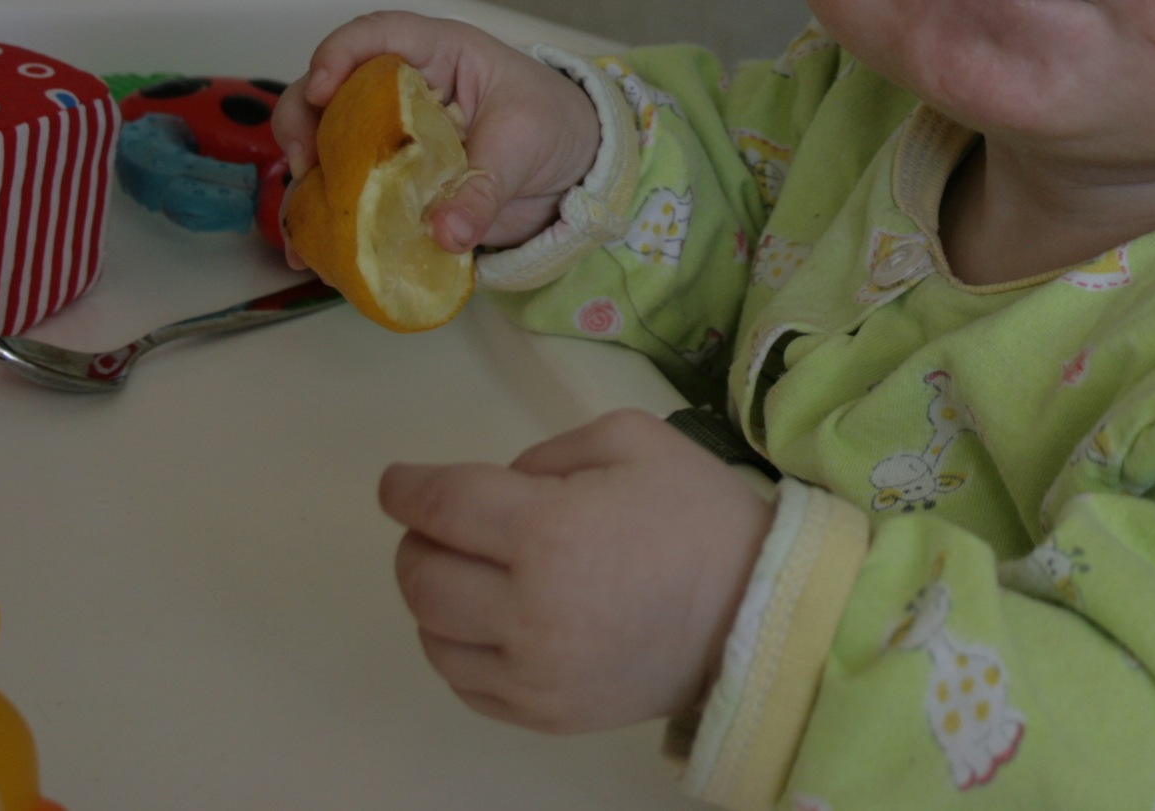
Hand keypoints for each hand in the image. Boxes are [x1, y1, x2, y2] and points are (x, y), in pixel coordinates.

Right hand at [270, 12, 601, 260]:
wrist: (572, 165)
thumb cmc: (549, 124)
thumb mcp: (524, 146)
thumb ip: (484, 189)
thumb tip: (445, 234)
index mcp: (440, 53)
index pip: (380, 33)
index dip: (341, 53)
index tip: (322, 90)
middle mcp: (401, 90)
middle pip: (330, 91)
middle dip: (302, 123)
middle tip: (303, 164)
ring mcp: (390, 136)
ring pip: (325, 147)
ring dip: (305, 184)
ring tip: (301, 225)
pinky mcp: (391, 181)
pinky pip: (347, 196)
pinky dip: (327, 224)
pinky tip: (315, 255)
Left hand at [380, 410, 773, 731]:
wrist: (758, 609)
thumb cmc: (698, 515)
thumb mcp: (631, 439)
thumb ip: (548, 454)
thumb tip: (498, 490)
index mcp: (548, 532)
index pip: (439, 506)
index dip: (405, 488)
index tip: (396, 483)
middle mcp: (529, 610)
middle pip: (421, 577)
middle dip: (418, 541)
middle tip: (441, 527)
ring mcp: (534, 673)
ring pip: (432, 637)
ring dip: (434, 598)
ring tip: (469, 576)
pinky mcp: (546, 714)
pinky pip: (465, 685)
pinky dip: (459, 649)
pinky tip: (489, 623)